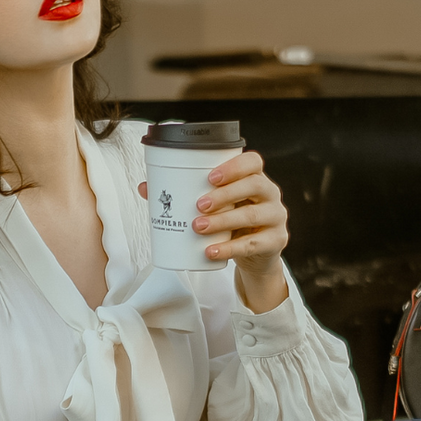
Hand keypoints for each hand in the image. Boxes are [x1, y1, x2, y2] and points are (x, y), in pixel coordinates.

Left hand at [197, 151, 288, 310]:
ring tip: (198, 227)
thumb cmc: (232, 225)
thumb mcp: (215, 209)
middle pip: (254, 186)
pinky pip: (253, 244)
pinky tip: (211, 252)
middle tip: (198, 205)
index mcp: (255, 179)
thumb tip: (145, 187)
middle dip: (225, 194)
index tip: (210, 177)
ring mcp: (276, 218)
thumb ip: (184, 196)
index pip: (253, 163)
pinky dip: (229, 249)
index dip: (234, 167)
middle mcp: (270, 195)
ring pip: (252, 215)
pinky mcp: (275, 242)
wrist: (256, 257)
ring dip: (223, 221)